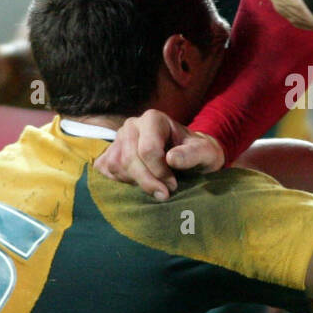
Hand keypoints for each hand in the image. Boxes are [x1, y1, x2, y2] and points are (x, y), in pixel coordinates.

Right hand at [93, 109, 224, 198]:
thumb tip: (171, 159)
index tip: (173, 185)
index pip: (148, 150)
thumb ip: (192, 154)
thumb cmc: (198, 152)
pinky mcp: (110, 150)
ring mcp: (118, 137)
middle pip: (129, 159)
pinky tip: (139, 182)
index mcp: (154, 119)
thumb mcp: (206, 152)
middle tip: (164, 194)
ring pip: (116, 166)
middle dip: (147, 181)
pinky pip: (106, 169)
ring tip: (154, 185)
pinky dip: (121, 181)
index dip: (159, 172)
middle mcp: (132, 124)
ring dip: (135, 182)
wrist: (189, 154)